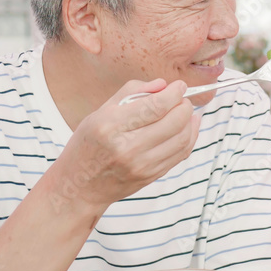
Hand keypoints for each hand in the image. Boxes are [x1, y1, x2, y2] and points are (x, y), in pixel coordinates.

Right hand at [49, 78, 200, 208]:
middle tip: (183, 99)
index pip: (155, 106)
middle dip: (185, 105)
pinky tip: (188, 127)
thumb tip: (163, 84)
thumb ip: (132, 92)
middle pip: (173, 122)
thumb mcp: (100, 112)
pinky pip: (180, 154)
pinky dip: (189, 137)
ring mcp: (141, 165)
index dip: (174, 93)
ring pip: (181, 139)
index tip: (179, 86)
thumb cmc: (89, 144)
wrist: (80, 185)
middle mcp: (127, 147)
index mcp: (111, 125)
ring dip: (190, 121)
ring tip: (186, 111)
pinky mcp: (151, 176)